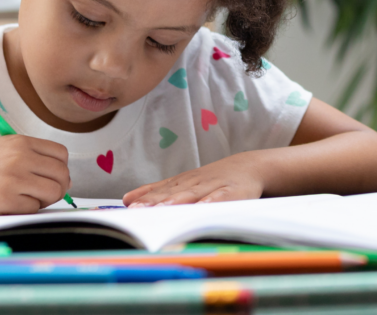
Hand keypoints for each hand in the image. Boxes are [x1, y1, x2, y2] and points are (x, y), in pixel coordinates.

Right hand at [0, 135, 70, 215]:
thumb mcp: (4, 149)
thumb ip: (32, 157)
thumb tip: (63, 178)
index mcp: (21, 142)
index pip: (61, 155)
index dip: (59, 169)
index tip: (48, 178)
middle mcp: (20, 156)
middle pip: (62, 175)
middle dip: (56, 188)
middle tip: (39, 194)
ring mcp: (14, 178)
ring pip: (54, 192)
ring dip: (43, 200)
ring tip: (24, 200)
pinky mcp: (6, 199)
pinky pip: (35, 208)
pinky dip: (27, 211)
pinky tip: (10, 206)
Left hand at [122, 154, 263, 206]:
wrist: (249, 166)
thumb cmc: (212, 179)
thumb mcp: (183, 183)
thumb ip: (157, 191)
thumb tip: (126, 200)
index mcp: (182, 182)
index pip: (161, 191)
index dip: (146, 199)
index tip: (129, 207)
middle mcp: (195, 183)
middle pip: (173, 192)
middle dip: (155, 202)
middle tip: (138, 210)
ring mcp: (214, 186)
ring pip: (194, 194)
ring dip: (177, 201)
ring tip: (162, 210)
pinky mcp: (234, 192)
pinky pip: (222, 197)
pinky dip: (212, 202)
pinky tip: (202, 208)